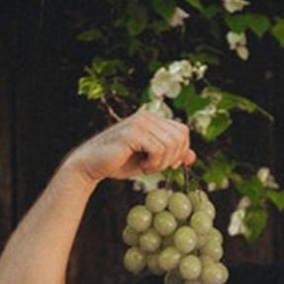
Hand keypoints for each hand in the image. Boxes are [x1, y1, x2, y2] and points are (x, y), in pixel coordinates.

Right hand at [66, 109, 194, 185]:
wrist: (91, 165)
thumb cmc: (119, 163)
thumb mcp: (150, 161)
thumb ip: (170, 156)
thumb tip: (192, 156)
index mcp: (152, 119)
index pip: (182, 131)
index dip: (181, 150)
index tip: (168, 165)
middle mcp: (147, 117)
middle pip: (180, 137)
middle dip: (172, 158)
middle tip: (155, 167)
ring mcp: (139, 123)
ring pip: (170, 144)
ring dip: (161, 163)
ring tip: (146, 167)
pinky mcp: (133, 132)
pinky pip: (158, 149)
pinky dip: (154, 164)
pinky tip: (142, 167)